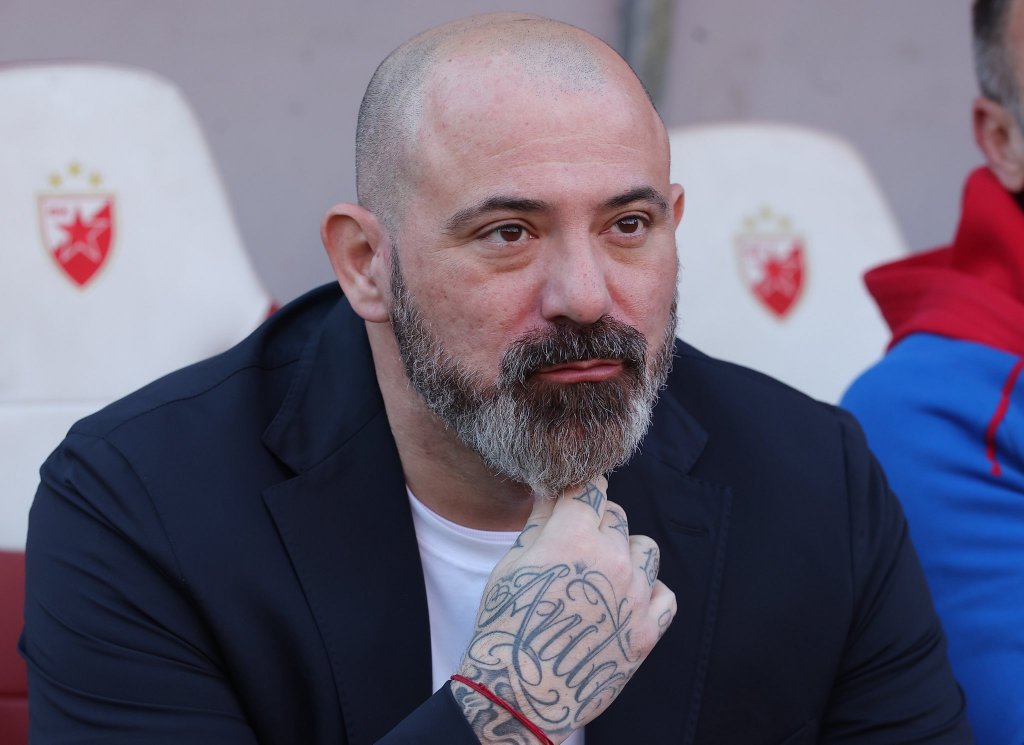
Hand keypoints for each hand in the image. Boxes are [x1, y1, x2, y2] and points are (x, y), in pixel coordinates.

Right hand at [452, 477, 676, 743]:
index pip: (591, 488)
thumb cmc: (507, 625)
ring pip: (645, 548)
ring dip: (626, 551)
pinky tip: (625, 599)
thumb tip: (551, 492)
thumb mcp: (512, 564)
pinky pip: (664, 593)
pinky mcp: (648, 630)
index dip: (580, 490)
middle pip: (616, 515)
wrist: (521, 693)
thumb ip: (539, 523)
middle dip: (597, 521)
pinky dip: (648, 591)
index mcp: (574, 537)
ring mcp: (634, 595)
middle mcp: (611, 559)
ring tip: (602, 572)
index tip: (573, 497)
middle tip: (576, 544)